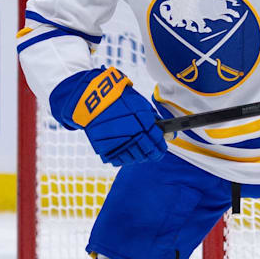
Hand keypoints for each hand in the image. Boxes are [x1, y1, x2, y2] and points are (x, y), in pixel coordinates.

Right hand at [50, 66, 165, 166]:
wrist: (92, 98)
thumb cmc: (119, 100)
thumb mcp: (140, 104)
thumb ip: (154, 120)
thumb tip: (167, 134)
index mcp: (143, 119)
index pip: (157, 140)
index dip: (161, 146)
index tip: (160, 148)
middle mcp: (132, 132)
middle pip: (148, 152)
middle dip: (152, 153)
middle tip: (151, 152)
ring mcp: (118, 141)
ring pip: (135, 159)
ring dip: (138, 156)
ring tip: (137, 150)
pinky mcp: (105, 148)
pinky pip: (119, 160)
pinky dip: (124, 158)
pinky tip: (125, 151)